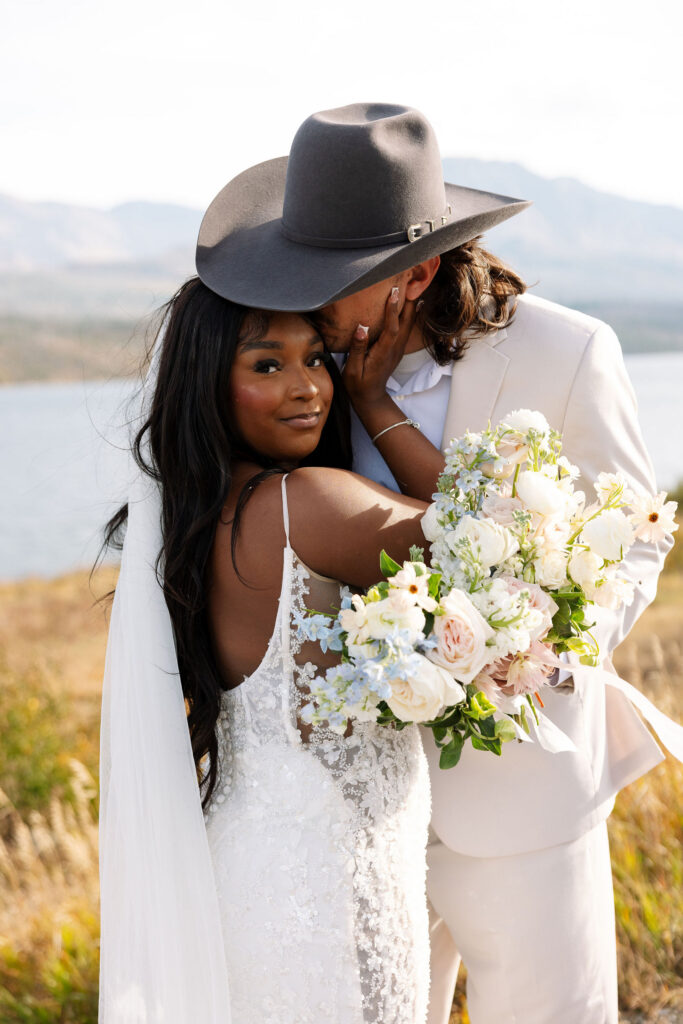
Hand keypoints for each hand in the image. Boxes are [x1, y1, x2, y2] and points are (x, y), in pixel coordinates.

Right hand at [342, 287, 417, 413]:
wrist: (370, 398)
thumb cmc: (357, 385)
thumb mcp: (352, 370)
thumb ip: (357, 349)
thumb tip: (361, 328)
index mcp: (383, 352)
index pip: (391, 327)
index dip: (392, 309)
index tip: (394, 291)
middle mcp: (394, 349)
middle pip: (405, 322)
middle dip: (408, 301)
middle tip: (410, 280)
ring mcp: (397, 349)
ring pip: (408, 324)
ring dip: (411, 305)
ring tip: (414, 286)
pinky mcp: (396, 348)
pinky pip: (406, 328)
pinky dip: (410, 314)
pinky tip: (413, 304)